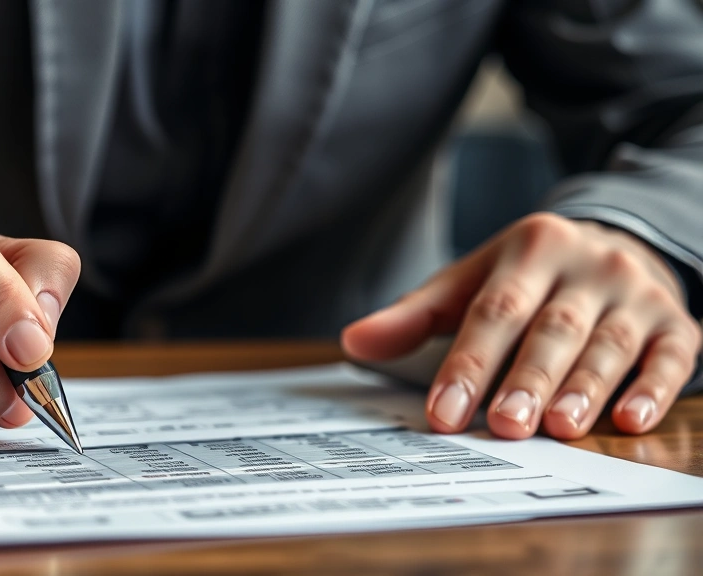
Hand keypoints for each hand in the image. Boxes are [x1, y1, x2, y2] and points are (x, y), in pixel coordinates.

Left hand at [341, 213, 700, 439]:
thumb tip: (353, 342)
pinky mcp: (678, 323)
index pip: (494, 311)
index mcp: (531, 247)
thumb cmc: (526, 278)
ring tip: (560, 427)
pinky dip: (653, 389)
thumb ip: (414, 316)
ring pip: (608, 344)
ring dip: (584, 388)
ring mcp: (637, 294)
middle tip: (504, 426)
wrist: (614, 246)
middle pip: (552, 329)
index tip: (443, 412)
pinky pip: (671, 357)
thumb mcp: (468, 283)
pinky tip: (630, 420)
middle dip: (526, 379)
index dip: (468, 363)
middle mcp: (588, 265)